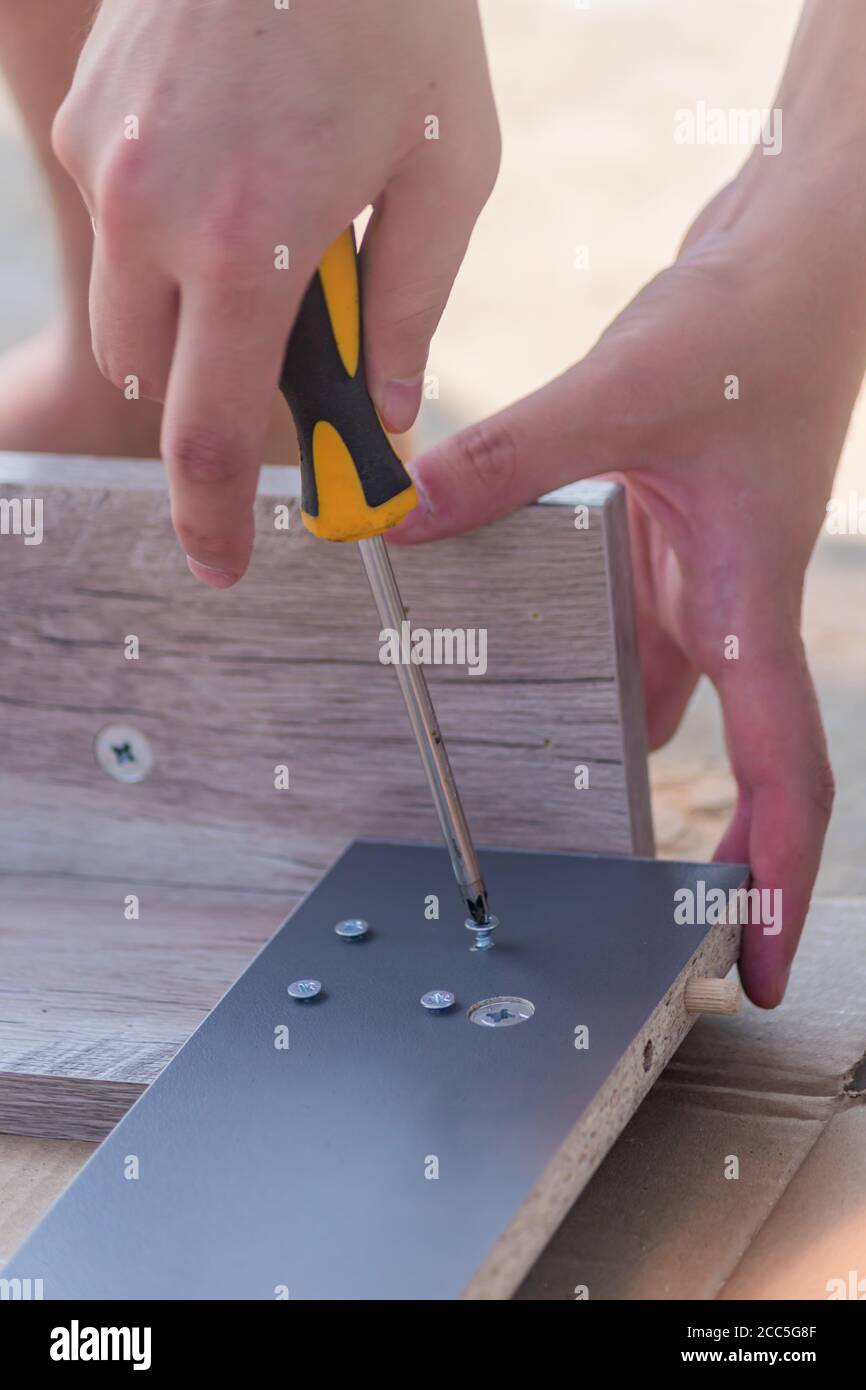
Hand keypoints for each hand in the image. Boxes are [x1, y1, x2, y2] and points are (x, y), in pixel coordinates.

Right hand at [52, 0, 498, 584]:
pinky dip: (167, 240)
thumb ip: (412, 312)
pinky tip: (233, 167)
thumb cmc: (402, 20)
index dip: (215, 518)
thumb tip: (386, 415)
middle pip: (157, 385)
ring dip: (191, 319)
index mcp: (249, 250)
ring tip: (274, 232)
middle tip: (292, 348)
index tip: (225, 561)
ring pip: (130, 310)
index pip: (208, 441)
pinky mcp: (83, 116)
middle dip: (215, 396)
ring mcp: (103, 160)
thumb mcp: (448, 176)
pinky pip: (118, 224)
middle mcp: (151, 215)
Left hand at [392, 159, 863, 1006]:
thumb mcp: (623, 394)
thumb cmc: (753, 322)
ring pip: (660, 701)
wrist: (796, 253)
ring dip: (619, 761)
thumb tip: (395, 512)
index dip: (772, 881)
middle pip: (728, 767)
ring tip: (558, 829)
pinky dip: (578, 662)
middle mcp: (729, 608)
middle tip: (645, 931)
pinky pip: (622, 628)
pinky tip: (517, 677)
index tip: (754, 966)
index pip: (784, 776)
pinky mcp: (665, 534)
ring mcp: (698, 576)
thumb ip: (507, 459)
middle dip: (701, 855)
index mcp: (750, 605)